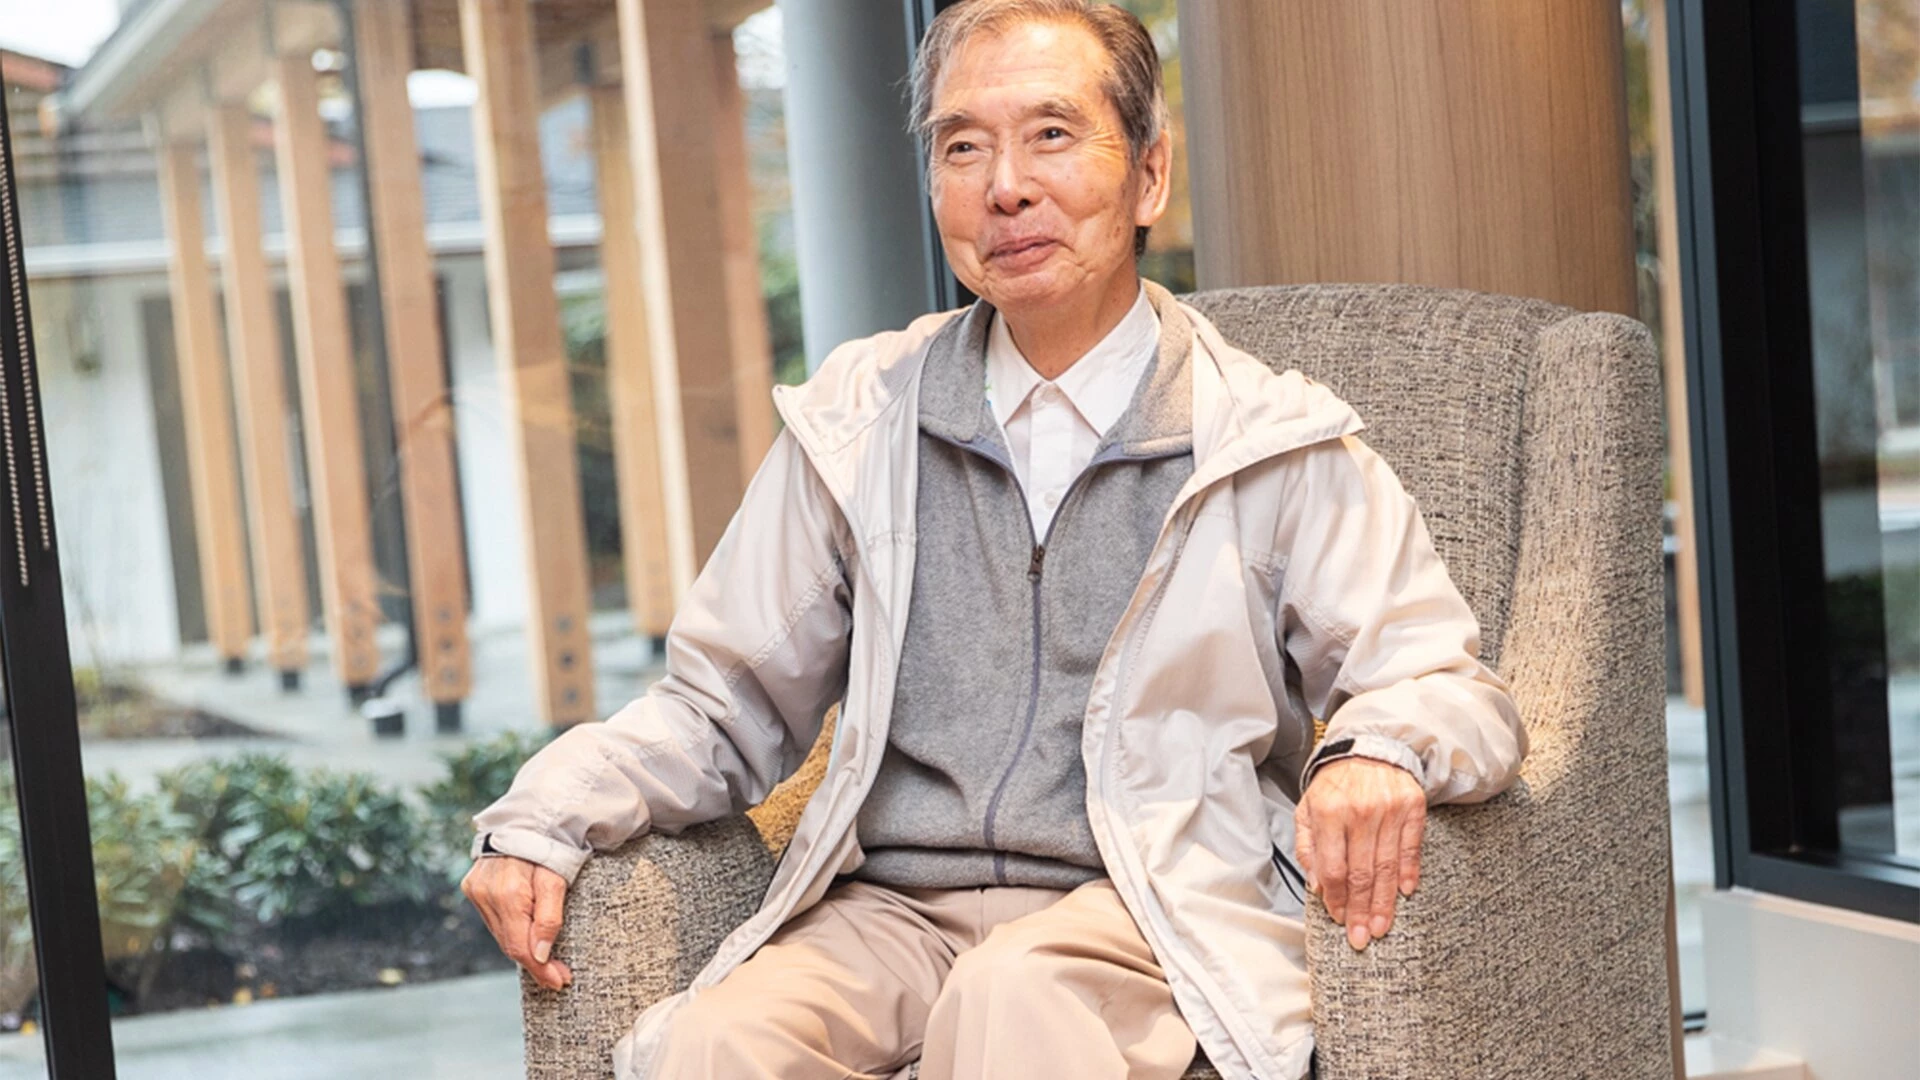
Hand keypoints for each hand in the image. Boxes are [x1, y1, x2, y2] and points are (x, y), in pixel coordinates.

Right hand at [461, 855, 573, 989]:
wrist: (528, 817)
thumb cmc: (548, 847)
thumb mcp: (557, 880)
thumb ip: (549, 918)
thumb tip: (540, 955)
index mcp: (507, 893)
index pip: (520, 946)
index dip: (540, 969)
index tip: (559, 982)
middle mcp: (485, 895)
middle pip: (510, 943)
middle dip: (536, 962)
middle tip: (559, 975)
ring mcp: (475, 891)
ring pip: (501, 934)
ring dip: (523, 948)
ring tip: (548, 959)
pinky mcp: (472, 887)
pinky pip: (494, 920)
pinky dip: (511, 930)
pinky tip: (527, 934)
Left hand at [1294, 757, 1425, 950]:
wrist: (1368, 750)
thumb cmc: (1335, 785)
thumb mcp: (1307, 809)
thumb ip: (1308, 847)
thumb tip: (1317, 885)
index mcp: (1329, 812)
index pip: (1334, 868)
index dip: (1336, 898)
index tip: (1337, 918)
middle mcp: (1361, 812)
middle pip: (1362, 874)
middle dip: (1361, 911)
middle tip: (1361, 937)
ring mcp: (1390, 810)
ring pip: (1387, 867)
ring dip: (1384, 903)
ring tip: (1381, 926)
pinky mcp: (1413, 808)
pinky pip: (1411, 849)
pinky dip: (1408, 874)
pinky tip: (1405, 894)